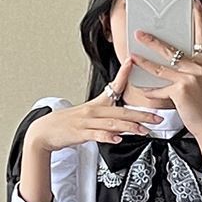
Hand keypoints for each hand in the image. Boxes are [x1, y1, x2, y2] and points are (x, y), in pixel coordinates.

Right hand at [26, 59, 162, 151]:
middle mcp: (93, 111)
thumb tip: (122, 121)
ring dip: (129, 127)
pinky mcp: (81, 133)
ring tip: (143, 130)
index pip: (113, 86)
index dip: (124, 74)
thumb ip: (106, 117)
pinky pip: (97, 135)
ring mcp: (87, 122)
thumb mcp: (87, 115)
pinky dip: (108, 136)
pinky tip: (117, 138)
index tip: (133, 62)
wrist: (44, 132)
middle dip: (141, 115)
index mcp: (96, 104)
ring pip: (112, 122)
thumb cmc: (66, 124)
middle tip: (157, 118)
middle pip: (121, 110)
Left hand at [128, 0, 201, 139]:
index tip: (195, 4)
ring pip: (160, 67)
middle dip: (152, 40)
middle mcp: (198, 68)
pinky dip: (149, 89)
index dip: (199, 18)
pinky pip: (159, 88)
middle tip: (140, 33)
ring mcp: (189, 78)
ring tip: (132, 55)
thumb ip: (191, 69)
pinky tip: (141, 86)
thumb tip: (173, 61)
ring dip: (143, 61)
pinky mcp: (180, 91)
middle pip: (171, 49)